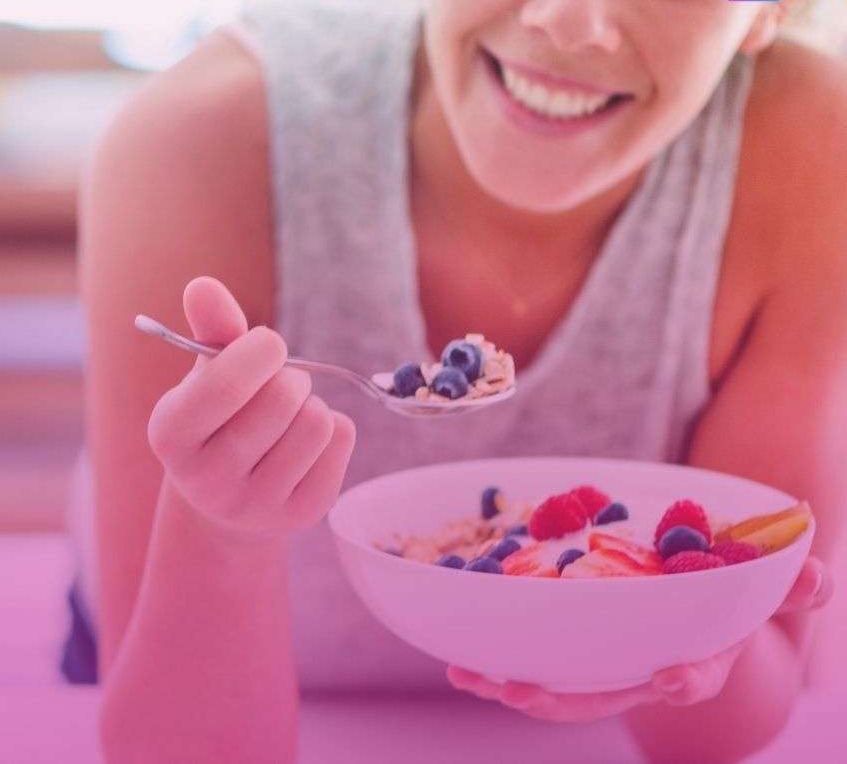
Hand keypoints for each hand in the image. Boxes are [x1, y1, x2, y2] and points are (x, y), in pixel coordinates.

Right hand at [146, 276, 355, 539]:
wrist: (229, 496)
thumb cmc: (218, 415)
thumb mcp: (206, 372)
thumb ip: (210, 328)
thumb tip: (202, 285)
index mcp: (170, 435)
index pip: (226, 383)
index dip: (261, 349)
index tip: (268, 344)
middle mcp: (206, 480)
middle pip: (282, 399)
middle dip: (289, 375)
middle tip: (278, 383)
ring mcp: (255, 506)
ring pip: (317, 421)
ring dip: (311, 402)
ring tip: (289, 414)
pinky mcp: (301, 515)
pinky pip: (342, 441)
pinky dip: (333, 427)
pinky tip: (305, 442)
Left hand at [447, 555, 832, 722]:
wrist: (698, 597)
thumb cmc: (736, 589)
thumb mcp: (768, 581)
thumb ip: (792, 582)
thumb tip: (817, 570)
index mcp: (697, 655)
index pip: (696, 674)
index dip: (687, 679)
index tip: (674, 681)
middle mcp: (644, 670)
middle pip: (603, 696)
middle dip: (561, 699)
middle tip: (520, 693)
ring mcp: (605, 665)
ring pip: (557, 688)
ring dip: (511, 685)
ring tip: (468, 674)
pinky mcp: (574, 652)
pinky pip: (534, 662)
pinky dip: (497, 663)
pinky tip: (457, 656)